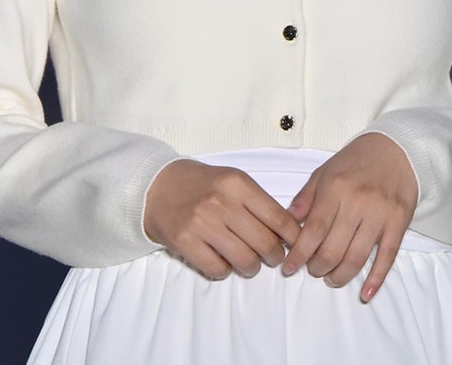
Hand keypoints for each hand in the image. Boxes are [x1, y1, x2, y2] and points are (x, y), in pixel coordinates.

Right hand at [142, 159, 303, 280]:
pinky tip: (223, 259)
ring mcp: (202, 223)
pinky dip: (225, 270)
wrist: (157, 187)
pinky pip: (219, 270)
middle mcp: (221, 202)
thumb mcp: (233, 180)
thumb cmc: (202, 185)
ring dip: (252, 267)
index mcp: (238, 184)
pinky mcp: (186, 242)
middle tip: (271, 256)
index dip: (293, 237)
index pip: (279, 219)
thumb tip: (289, 232)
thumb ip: (259, 202)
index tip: (295, 244)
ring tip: (248, 261)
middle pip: (266, 244)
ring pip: (245, 261)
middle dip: (274, 256)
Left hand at [280, 132, 418, 302]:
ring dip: (340, 275)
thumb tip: (286, 223)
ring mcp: (380, 214)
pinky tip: (365, 294)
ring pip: (357, 257)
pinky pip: (387, 257)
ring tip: (331, 278)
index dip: (299, 254)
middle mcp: (358, 202)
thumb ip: (305, 198)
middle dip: (318, 267)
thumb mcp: (324, 172)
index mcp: (335, 188)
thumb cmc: (356, 161)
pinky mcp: (398, 223)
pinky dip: (375, 279)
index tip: (289, 268)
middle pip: (333, 249)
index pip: (313, 231)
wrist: (397, 149)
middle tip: (312, 270)